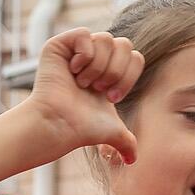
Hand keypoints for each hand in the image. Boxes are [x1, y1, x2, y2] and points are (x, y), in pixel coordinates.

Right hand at [23, 28, 143, 167]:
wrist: (60, 124)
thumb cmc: (81, 128)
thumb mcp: (113, 132)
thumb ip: (127, 142)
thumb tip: (132, 161)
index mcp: (109, 72)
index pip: (135, 57)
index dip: (128, 76)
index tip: (111, 97)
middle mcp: (96, 58)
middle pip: (125, 44)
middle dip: (115, 71)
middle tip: (97, 89)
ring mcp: (78, 49)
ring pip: (106, 38)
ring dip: (98, 67)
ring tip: (82, 83)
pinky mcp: (61, 44)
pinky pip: (85, 34)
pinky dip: (84, 55)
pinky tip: (73, 71)